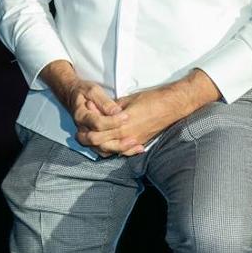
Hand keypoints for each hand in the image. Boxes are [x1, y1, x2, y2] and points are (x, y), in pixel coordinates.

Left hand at [80, 71, 219, 156]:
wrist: (171, 106)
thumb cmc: (150, 99)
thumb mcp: (126, 100)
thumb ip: (111, 108)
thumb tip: (96, 110)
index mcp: (121, 123)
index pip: (97, 130)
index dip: (87, 125)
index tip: (83, 120)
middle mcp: (126, 135)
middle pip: (99, 143)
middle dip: (87, 138)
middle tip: (81, 132)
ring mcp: (133, 141)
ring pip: (109, 150)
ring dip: (98, 146)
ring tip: (91, 138)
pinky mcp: (140, 143)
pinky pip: (123, 153)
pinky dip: (113, 150)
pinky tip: (107, 146)